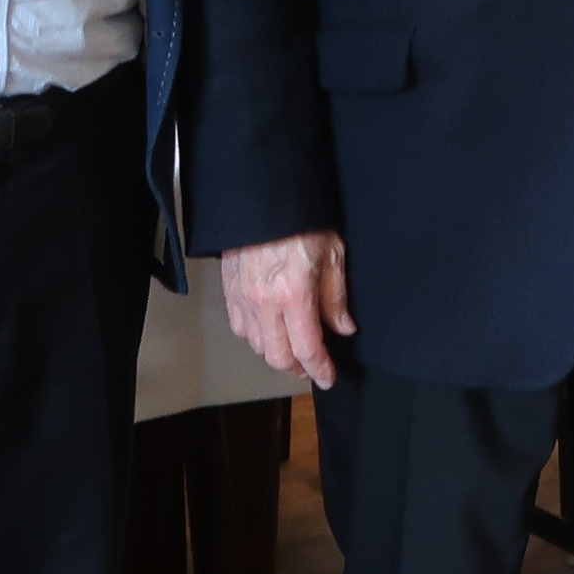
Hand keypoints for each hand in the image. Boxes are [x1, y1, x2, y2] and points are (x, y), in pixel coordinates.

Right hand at [220, 230, 354, 390]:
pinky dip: (256, 336)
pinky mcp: (229, 290)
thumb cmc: (302, 220)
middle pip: (278, 357)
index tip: (328, 378)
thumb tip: (344, 328)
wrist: (263, 196)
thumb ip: (336, 297)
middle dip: (297, 368)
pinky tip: (270, 329)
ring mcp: (243, 297)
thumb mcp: (333, 254)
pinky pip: (240, 328)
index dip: (319, 369)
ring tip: (293, 348)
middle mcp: (264, 302)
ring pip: (257, 345)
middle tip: (312, 367)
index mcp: (294, 293)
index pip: (307, 348)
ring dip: (277, 352)